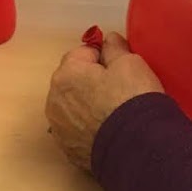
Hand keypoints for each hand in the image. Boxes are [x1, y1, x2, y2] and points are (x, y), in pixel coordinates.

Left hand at [46, 32, 164, 170]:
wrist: (137, 149)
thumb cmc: (132, 102)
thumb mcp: (130, 63)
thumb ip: (115, 47)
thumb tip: (109, 41)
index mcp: (66, 74)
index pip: (83, 53)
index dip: (104, 57)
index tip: (120, 67)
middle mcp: (55, 100)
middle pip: (74, 80)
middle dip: (92, 81)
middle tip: (120, 89)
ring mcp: (59, 128)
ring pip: (73, 106)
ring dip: (88, 105)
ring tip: (114, 112)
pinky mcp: (68, 149)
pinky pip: (77, 129)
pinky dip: (89, 127)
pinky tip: (108, 129)